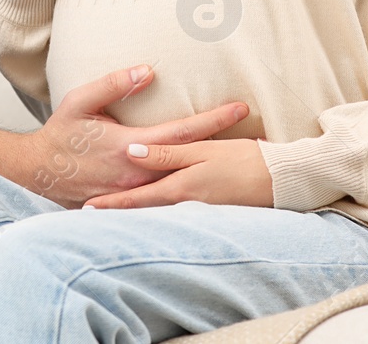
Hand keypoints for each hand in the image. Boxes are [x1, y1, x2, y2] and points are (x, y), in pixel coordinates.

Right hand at [22, 64, 247, 208]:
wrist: (37, 174)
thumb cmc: (59, 136)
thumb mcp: (80, 101)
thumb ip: (114, 84)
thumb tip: (148, 70)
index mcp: (130, 147)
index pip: (182, 132)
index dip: (213, 119)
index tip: (241, 107)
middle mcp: (138, 175)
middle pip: (193, 161)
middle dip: (227, 148)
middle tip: (261, 137)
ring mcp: (136, 195)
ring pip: (184, 184)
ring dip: (214, 171)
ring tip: (246, 160)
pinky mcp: (132, 205)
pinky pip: (168, 198)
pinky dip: (193, 190)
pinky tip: (213, 186)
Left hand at [82, 137, 271, 208]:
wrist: (281, 181)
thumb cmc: (244, 161)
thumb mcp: (204, 152)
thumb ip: (167, 154)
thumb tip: (131, 152)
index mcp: (179, 189)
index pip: (136, 199)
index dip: (111, 204)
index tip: (86, 209)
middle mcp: (184, 206)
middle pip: (143, 210)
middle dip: (117, 214)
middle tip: (89, 214)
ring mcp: (197, 212)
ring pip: (157, 214)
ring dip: (135, 215)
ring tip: (110, 215)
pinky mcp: (209, 212)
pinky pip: (175, 215)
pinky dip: (157, 215)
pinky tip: (150, 213)